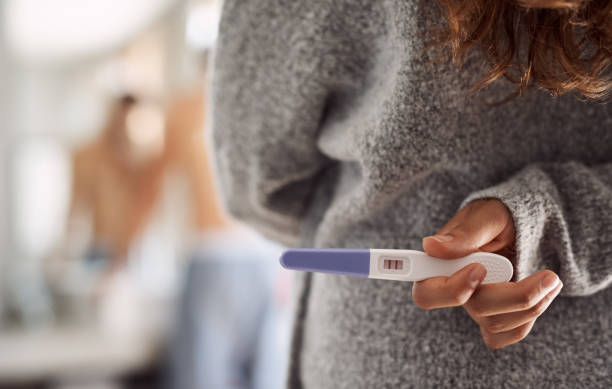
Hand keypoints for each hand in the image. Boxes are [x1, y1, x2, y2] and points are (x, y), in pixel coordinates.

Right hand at [412, 199, 562, 348]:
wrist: (519, 226)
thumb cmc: (495, 217)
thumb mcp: (485, 216)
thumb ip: (463, 233)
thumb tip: (431, 246)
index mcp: (439, 264)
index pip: (426, 293)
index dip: (450, 290)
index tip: (479, 269)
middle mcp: (452, 289)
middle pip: (474, 309)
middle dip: (516, 295)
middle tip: (547, 275)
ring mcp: (474, 307)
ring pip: (496, 323)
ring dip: (533, 302)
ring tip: (552, 278)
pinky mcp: (493, 319)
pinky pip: (507, 334)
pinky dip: (529, 317)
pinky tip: (541, 294)